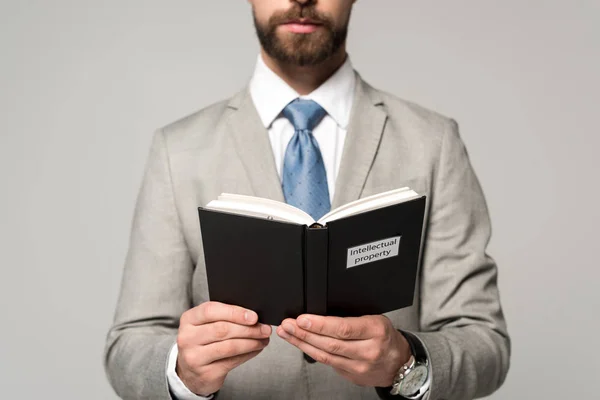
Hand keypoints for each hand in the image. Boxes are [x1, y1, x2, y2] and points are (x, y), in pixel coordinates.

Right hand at [176, 301, 271, 395]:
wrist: (190, 371)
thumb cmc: (203, 342)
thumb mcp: (206, 325)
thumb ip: (224, 317)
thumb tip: (253, 316)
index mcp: (188, 319)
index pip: (211, 310)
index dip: (235, 312)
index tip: (254, 316)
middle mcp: (187, 338)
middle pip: (222, 329)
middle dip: (248, 329)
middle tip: (264, 329)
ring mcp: (194, 357)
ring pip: (229, 347)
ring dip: (251, 342)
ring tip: (263, 339)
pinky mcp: (205, 373)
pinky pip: (232, 361)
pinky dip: (248, 354)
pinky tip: (256, 349)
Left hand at [276, 314, 409, 387]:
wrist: (399, 363)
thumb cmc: (385, 336)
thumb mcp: (376, 319)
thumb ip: (352, 317)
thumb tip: (321, 312)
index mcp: (375, 330)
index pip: (343, 328)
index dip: (320, 324)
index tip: (302, 319)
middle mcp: (368, 350)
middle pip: (330, 343)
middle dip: (305, 333)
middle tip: (288, 325)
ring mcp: (359, 366)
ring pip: (325, 355)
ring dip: (302, 343)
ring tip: (288, 333)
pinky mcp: (351, 375)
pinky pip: (328, 363)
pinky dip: (311, 352)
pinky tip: (301, 344)